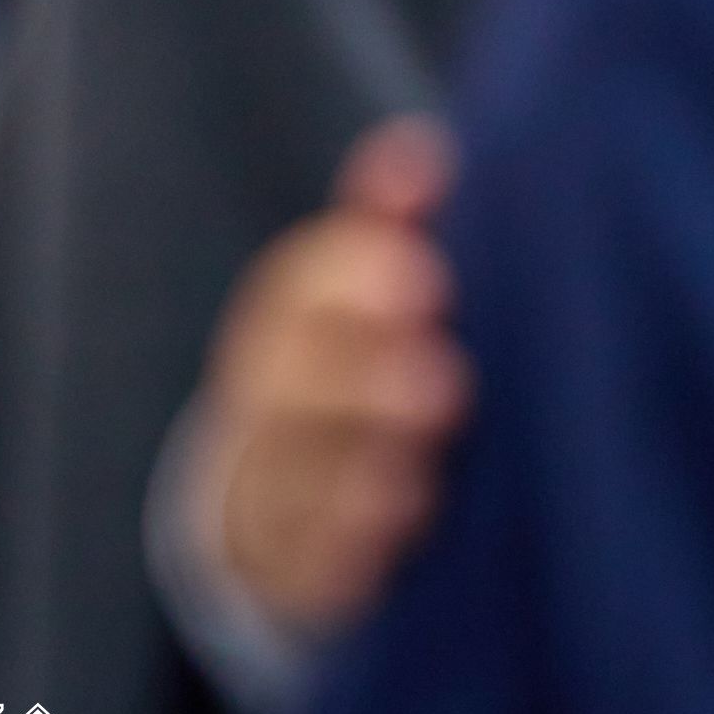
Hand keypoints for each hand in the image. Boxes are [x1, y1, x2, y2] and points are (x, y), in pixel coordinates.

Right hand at [181, 121, 473, 638]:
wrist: (272, 501)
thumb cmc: (350, 370)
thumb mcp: (361, 291)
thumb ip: (388, 221)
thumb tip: (422, 149)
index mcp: (290, 320)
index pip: (302, 291)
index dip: (353, 281)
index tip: (423, 276)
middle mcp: (270, 400)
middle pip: (293, 386)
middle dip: (361, 381)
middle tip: (443, 380)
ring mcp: (276, 484)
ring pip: (300, 474)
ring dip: (359, 469)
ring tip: (422, 472)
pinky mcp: (297, 564)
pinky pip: (310, 559)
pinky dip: (350, 547)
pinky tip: (402, 531)